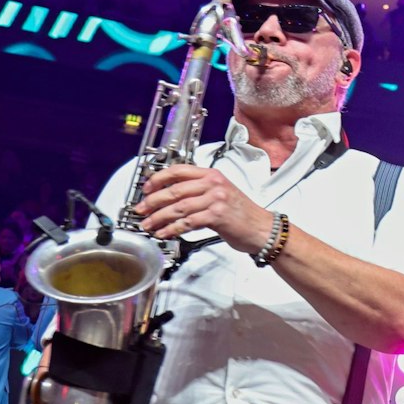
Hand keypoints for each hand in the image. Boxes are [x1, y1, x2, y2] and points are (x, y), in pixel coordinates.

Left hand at [134, 166, 274, 253]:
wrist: (262, 229)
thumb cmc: (241, 214)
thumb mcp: (220, 193)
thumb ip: (198, 190)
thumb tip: (169, 196)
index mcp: (212, 175)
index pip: (178, 170)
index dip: (157, 179)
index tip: (146, 188)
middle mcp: (213, 184)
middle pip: (174, 190)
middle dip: (152, 202)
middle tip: (140, 210)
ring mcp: (216, 199)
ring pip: (178, 207)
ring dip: (158, 217)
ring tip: (148, 224)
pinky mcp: (217, 216)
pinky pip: (187, 222)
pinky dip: (172, 229)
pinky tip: (164, 233)